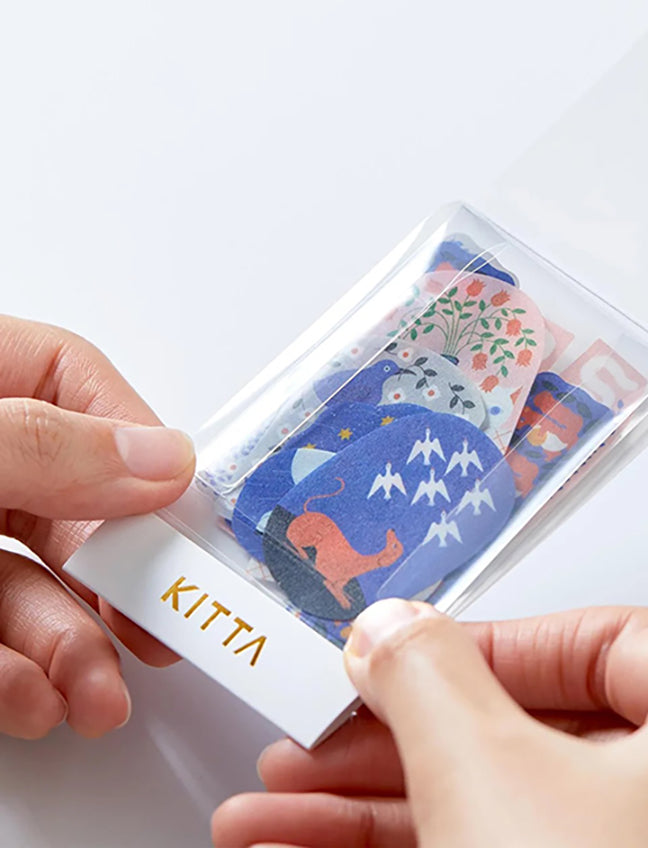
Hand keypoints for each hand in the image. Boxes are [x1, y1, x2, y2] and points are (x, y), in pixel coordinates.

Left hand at [0, 315, 194, 738]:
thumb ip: (42, 446)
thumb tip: (161, 461)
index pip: (86, 393)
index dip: (147, 457)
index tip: (186, 523)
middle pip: (79, 509)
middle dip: (120, 583)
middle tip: (167, 630)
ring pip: (35, 585)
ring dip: (74, 648)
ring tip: (95, 695)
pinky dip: (13, 677)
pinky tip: (31, 698)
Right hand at [214, 602, 647, 847]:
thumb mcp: (489, 780)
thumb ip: (432, 679)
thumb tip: (399, 631)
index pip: (596, 642)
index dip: (475, 651)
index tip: (393, 667)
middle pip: (545, 743)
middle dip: (403, 752)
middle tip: (320, 754)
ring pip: (530, 819)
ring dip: (396, 818)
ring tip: (287, 822)